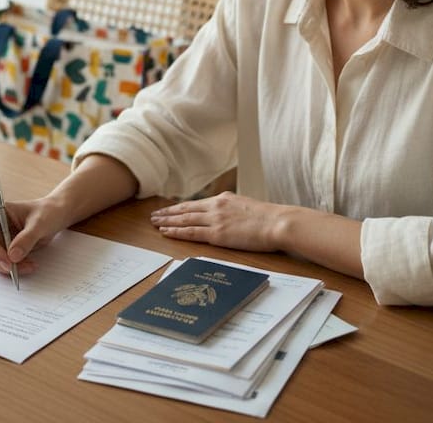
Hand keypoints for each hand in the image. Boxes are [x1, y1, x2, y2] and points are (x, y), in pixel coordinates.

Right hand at [0, 196, 68, 277]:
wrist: (55, 215)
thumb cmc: (47, 212)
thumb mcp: (40, 224)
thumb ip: (26, 239)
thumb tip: (12, 256)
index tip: (8, 262)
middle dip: (2, 262)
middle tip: (21, 268)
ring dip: (9, 267)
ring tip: (30, 264)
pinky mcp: (4, 249)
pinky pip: (2, 264)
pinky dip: (14, 268)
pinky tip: (29, 264)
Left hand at [150, 192, 283, 251]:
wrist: (279, 222)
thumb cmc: (270, 219)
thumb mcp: (249, 209)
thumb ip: (235, 211)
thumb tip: (231, 218)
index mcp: (224, 199)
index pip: (196, 204)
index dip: (180, 208)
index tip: (168, 209)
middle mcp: (216, 206)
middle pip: (186, 210)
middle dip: (168, 213)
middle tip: (154, 215)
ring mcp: (215, 219)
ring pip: (184, 220)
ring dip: (167, 221)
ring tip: (155, 223)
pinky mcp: (217, 234)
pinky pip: (191, 233)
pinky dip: (176, 232)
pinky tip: (166, 232)